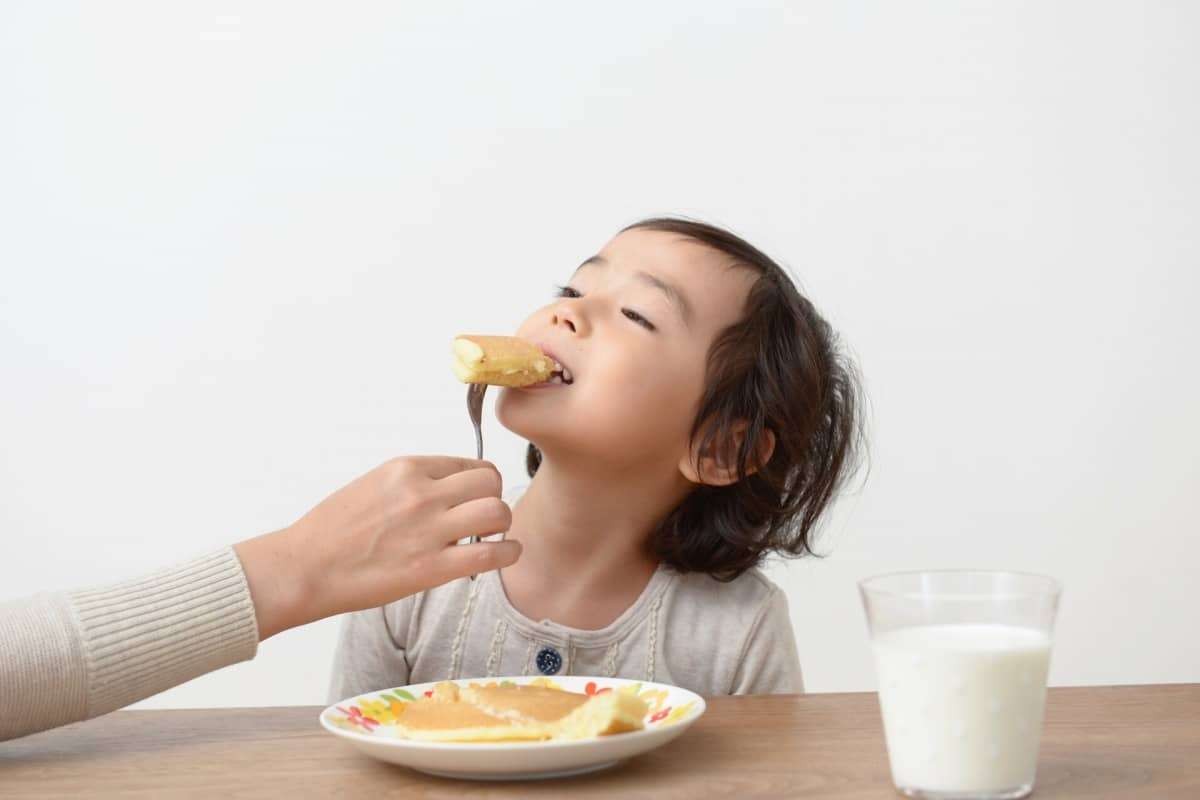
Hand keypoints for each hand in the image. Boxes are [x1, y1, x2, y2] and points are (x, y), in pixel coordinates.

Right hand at [233, 456, 518, 638]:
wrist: (304, 568)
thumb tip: (446, 490)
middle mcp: (422, 493)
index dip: (479, 483)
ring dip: (501, 525)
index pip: (469, 465)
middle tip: (485, 518)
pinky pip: (491, 553)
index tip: (474, 499)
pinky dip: (508, 552)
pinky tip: (504, 554)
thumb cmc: (330, 531)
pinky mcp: (432, 568)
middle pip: (490, 482)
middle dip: (494, 499)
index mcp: (406, 469)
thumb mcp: (373, 485)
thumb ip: (412, 484)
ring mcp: (429, 529)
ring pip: (498, 511)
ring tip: (490, 537)